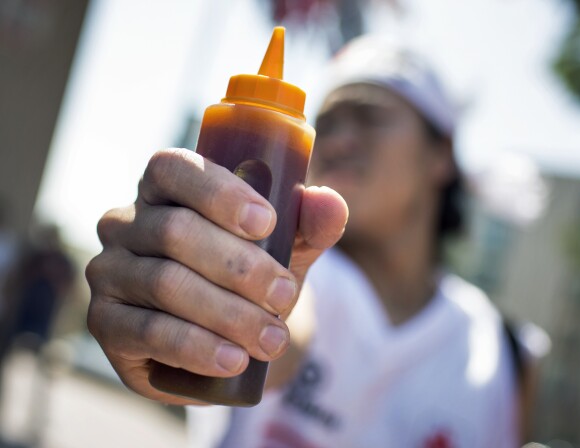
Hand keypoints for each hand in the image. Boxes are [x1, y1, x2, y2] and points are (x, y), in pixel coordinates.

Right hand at [85, 148, 347, 404]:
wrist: (228, 335)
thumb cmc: (252, 275)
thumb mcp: (286, 248)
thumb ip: (309, 224)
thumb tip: (329, 203)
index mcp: (165, 190)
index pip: (173, 169)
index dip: (217, 192)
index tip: (266, 223)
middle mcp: (126, 223)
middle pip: (175, 231)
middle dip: (240, 267)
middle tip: (284, 296)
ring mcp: (109, 272)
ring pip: (165, 283)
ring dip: (227, 313)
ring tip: (272, 338)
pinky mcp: (106, 323)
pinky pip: (147, 331)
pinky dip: (197, 347)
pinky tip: (234, 360)